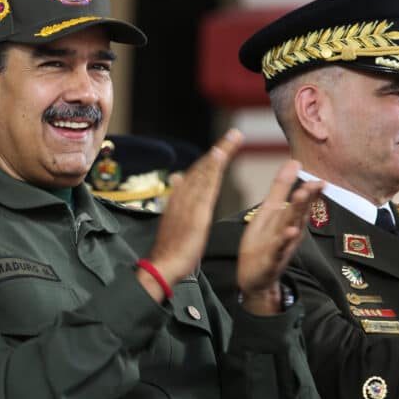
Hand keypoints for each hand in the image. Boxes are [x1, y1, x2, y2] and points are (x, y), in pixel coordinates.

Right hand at [142, 129, 243, 297]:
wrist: (163, 264)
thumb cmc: (171, 248)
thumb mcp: (175, 220)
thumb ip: (178, 201)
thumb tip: (176, 179)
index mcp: (180, 199)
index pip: (196, 174)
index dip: (211, 160)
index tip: (223, 147)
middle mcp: (183, 196)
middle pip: (203, 168)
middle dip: (219, 150)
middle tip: (235, 134)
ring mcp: (189, 202)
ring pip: (205, 172)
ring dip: (220, 154)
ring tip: (233, 138)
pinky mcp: (196, 212)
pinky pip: (206, 185)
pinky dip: (213, 169)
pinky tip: (220, 157)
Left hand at [236, 160, 322, 314]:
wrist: (256, 277)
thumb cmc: (264, 241)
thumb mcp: (270, 211)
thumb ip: (281, 187)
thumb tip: (294, 162)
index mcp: (289, 219)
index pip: (302, 203)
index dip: (311, 192)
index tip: (320, 180)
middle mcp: (289, 232)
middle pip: (298, 214)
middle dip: (305, 199)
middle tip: (313, 185)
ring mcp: (281, 247)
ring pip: (290, 229)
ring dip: (296, 215)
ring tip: (300, 200)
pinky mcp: (270, 260)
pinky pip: (277, 250)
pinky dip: (283, 242)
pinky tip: (288, 233)